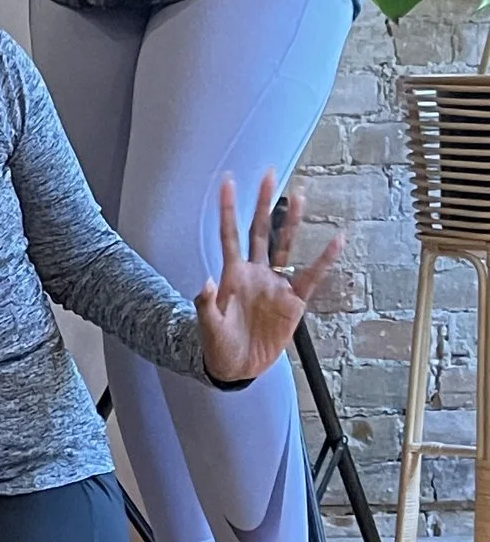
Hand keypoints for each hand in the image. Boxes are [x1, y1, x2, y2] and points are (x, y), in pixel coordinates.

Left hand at [193, 171, 339, 385]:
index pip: (229, 234)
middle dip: (264, 203)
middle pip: (260, 230)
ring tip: (299, 194)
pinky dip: (324, 259)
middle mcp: (254, 272)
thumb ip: (206, 304)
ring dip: (292, 222)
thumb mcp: (208, 327)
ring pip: (285, 246)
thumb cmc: (218, 345)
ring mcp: (275, 284)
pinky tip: (337, 239)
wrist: (238, 367)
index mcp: (231, 274)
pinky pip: (311, 276)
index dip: (227, 209)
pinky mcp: (293, 301)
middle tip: (269, 174)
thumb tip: (206, 282)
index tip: (226, 181)